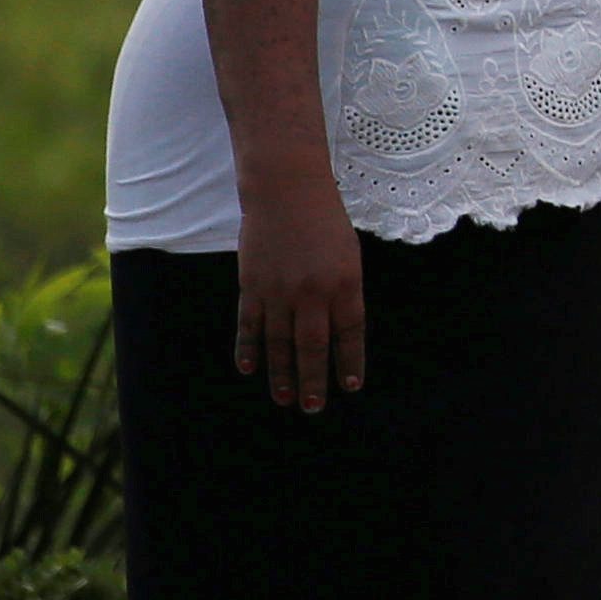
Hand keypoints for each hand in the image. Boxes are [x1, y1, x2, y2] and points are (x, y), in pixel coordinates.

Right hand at [234, 170, 364, 410]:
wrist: (287, 192)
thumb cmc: (326, 223)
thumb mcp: (350, 256)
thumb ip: (344, 293)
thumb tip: (338, 332)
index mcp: (345, 284)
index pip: (350, 334)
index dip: (350, 362)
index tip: (351, 387)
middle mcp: (312, 292)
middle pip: (313, 347)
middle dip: (313, 380)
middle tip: (312, 407)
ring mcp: (279, 291)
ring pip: (279, 343)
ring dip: (281, 374)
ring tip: (284, 399)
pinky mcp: (252, 286)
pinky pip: (249, 326)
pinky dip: (249, 349)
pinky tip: (250, 369)